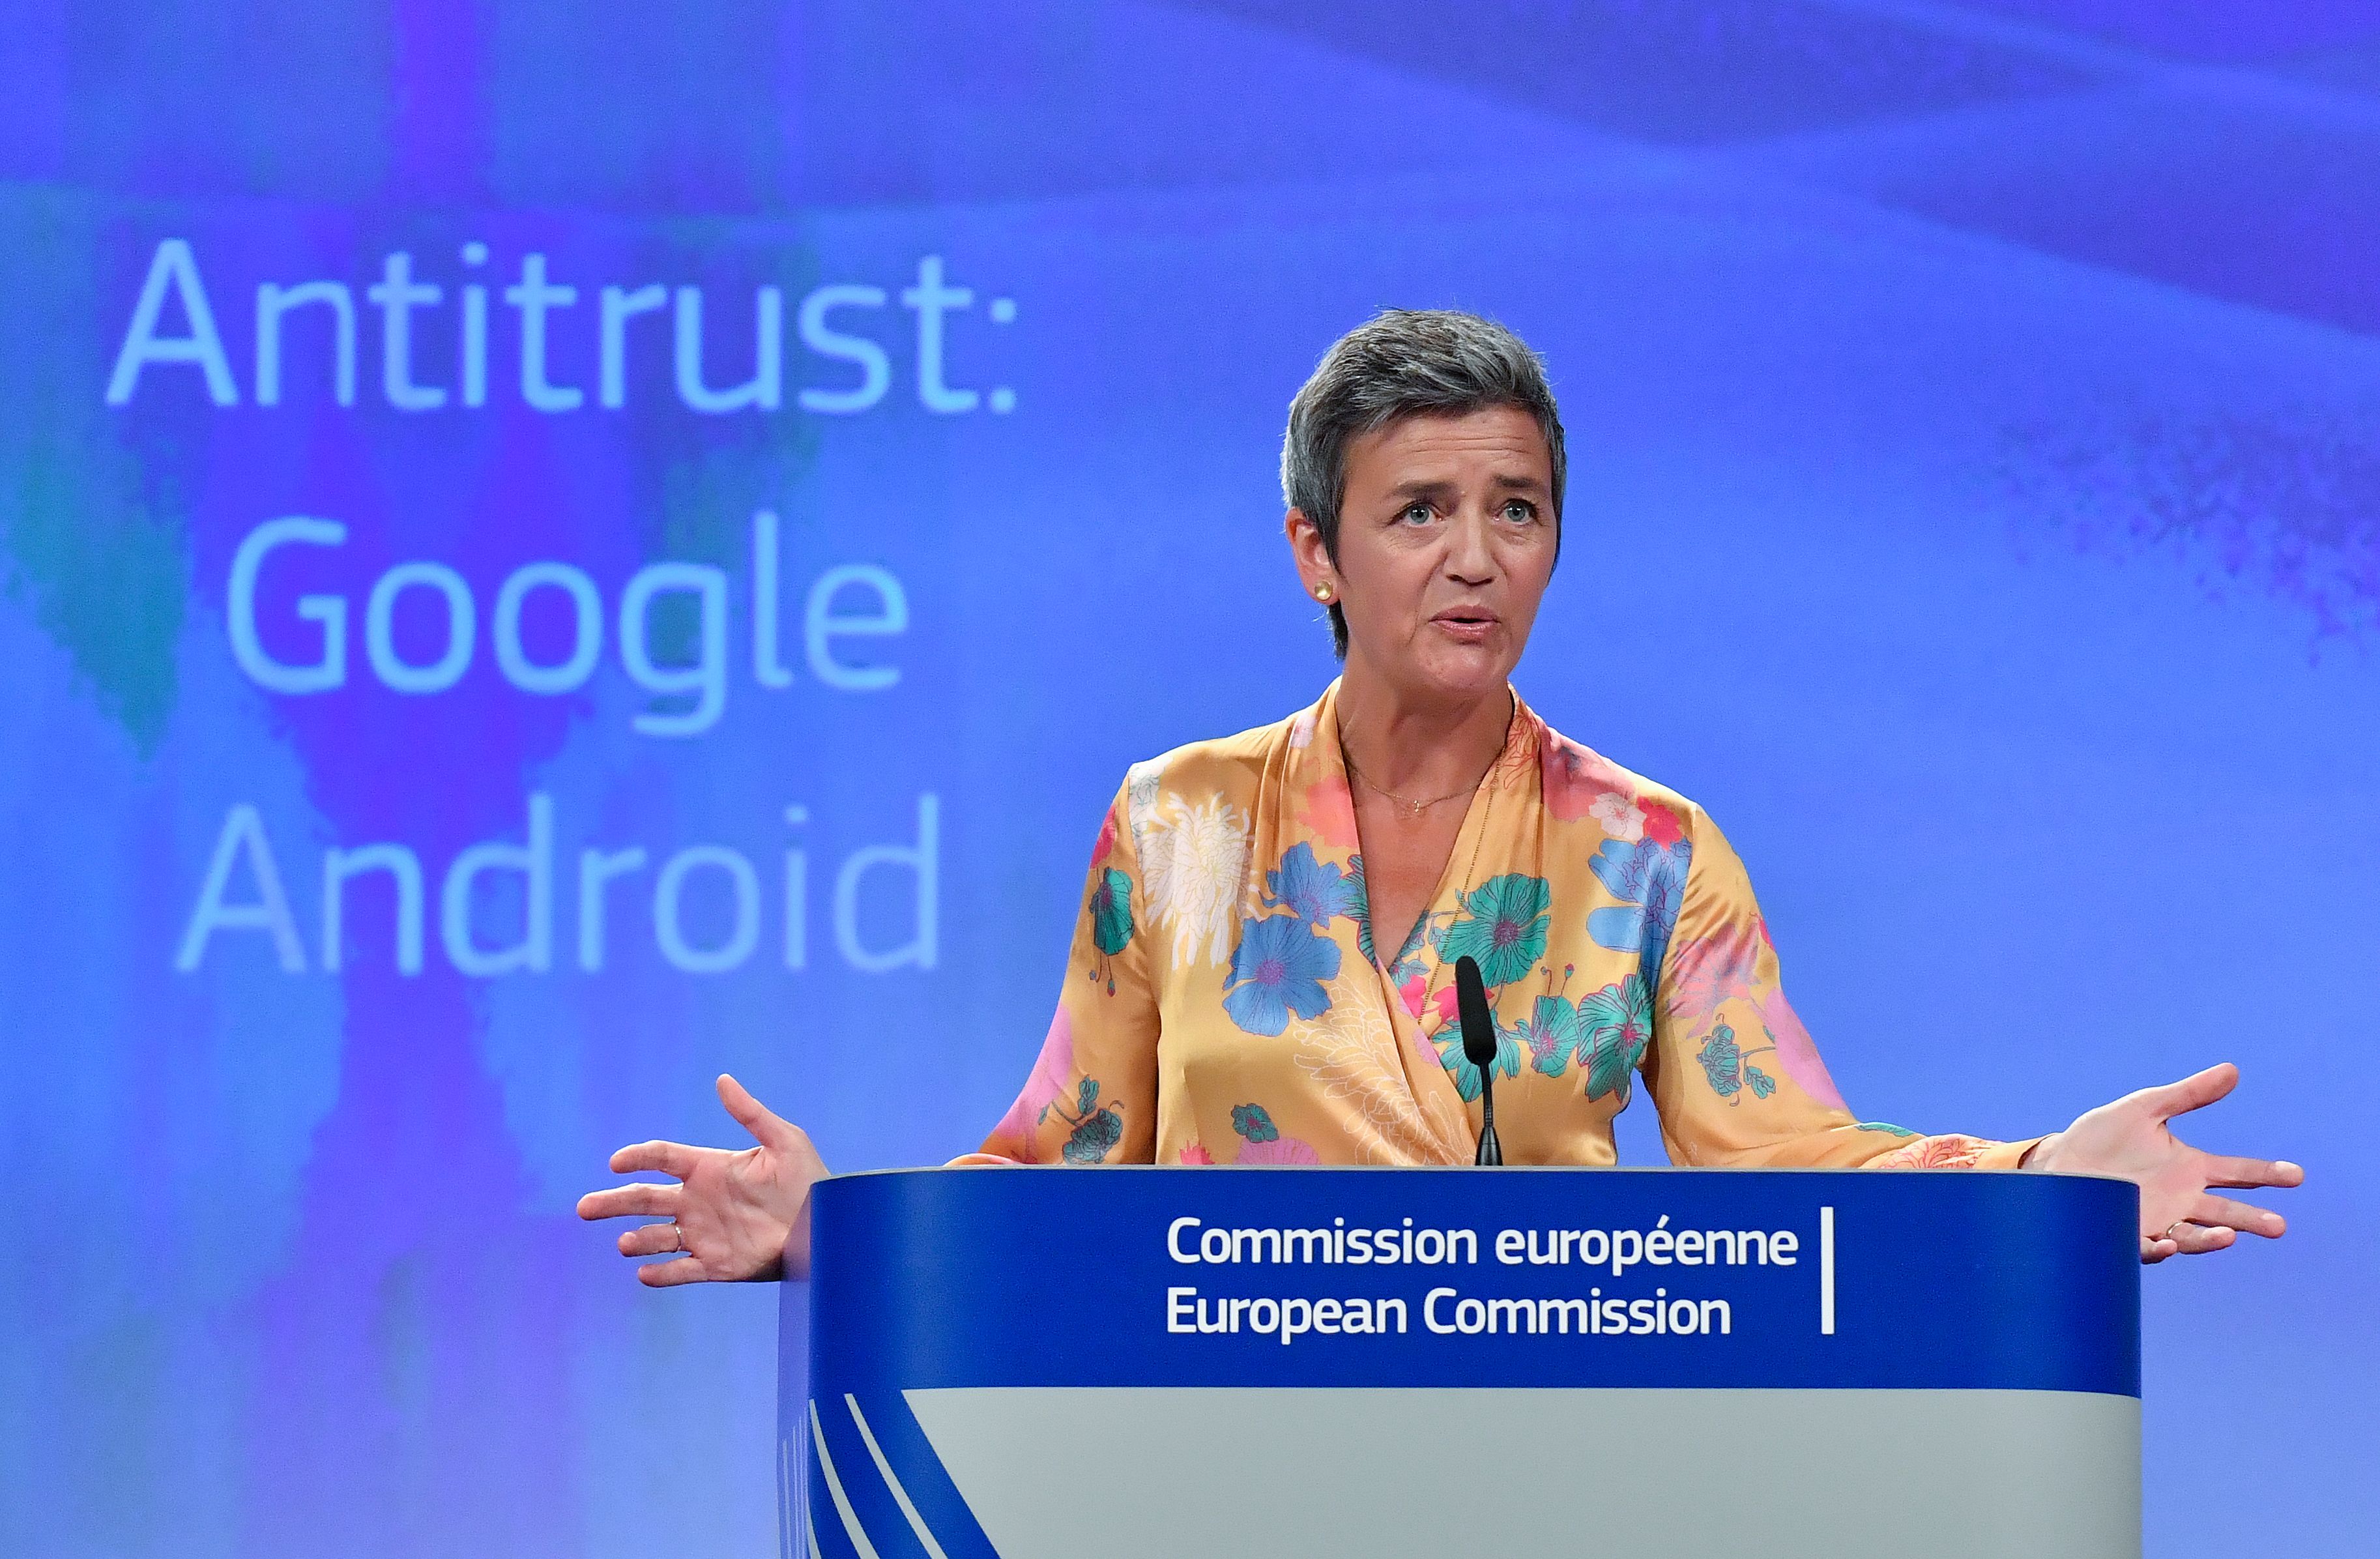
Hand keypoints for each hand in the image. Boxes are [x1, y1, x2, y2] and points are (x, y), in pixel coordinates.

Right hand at [576, 1074, 826, 1285]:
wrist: (827, 1227)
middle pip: (645, 1200)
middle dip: (613, 1202)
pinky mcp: (716, 1265)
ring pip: (657, 1237)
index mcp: (709, 1168)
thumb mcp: (784, 1141)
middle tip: (584, 1207)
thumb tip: (723, 1079)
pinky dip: (662, 1275)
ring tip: (624, 1243)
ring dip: (637, 1240)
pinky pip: (681, 1271)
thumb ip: (751, 1113)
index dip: (638, 1158)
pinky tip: (644, 1274)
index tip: (617, 1162)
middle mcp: (699, 1201)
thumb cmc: (810, 1180)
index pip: (662, 1159)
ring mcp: (704, 1234)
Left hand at [2025, 1062, 2302, 1263]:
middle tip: (2279, 1225)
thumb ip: (2188, 1095)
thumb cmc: (2101, 1137)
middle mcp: (2180, 1199)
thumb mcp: (2144, 1109)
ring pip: (2192, 1236)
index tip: (2295, 1175)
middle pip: (2225, 1214)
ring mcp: (2156, 1220)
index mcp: (2189, 1168)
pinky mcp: (2127, 1234)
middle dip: (2252, 1219)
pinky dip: (2159, 1247)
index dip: (2266, 1173)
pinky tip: (2166, 1244)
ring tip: (2230, 1236)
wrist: (2057, 1164)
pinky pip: (2146, 1246)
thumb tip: (2232, 1071)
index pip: (2237, 1172)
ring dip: (2212, 1238)